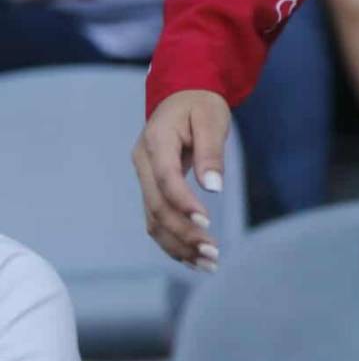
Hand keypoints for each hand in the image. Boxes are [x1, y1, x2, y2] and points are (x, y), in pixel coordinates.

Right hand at [132, 90, 230, 267]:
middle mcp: (143, 163)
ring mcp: (144, 178)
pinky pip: (157, 220)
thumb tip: (214, 186)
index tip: (207, 222)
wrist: (182, 96)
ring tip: (207, 263)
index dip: (183, 203)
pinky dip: (173, 241)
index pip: (165, 179)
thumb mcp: (212, 119)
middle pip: (157, 207)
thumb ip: (211, 151)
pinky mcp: (151, 189)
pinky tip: (193, 258)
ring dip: (178, 245)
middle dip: (183, 234)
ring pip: (154, 220)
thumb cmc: (200, 105)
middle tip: (212, 254)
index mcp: (156, 141)